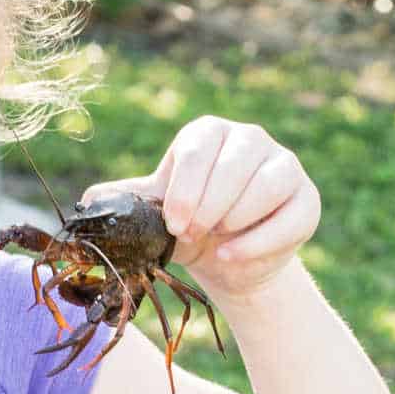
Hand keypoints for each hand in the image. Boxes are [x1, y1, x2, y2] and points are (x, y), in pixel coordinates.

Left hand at [79, 115, 320, 301]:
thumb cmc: (187, 227)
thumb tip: (88, 200)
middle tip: (191, 233)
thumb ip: (125, 202)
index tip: (173, 224)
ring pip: (268, 183)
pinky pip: (290, 217)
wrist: (226, 259)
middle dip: (209, 204)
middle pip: (236, 161)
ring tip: (215, 239)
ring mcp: (284, 165)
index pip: (198, 147)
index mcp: (207, 134)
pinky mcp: (306, 200)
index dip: (184, 188)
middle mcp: (250, 139)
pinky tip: (231, 256)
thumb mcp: (153, 214)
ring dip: (236, 218)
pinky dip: (258, 242)